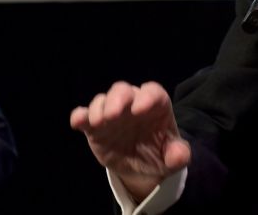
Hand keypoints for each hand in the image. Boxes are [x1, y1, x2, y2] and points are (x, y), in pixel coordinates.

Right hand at [70, 81, 190, 201]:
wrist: (141, 166)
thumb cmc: (159, 154)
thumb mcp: (172, 158)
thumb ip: (178, 154)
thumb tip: (180, 154)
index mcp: (154, 106)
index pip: (152, 92)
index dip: (147, 96)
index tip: (141, 109)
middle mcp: (131, 104)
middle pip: (123, 90)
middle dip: (117, 99)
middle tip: (114, 114)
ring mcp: (111, 113)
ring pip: (103, 100)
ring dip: (99, 108)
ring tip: (99, 122)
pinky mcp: (94, 126)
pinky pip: (84, 115)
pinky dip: (79, 116)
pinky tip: (77, 122)